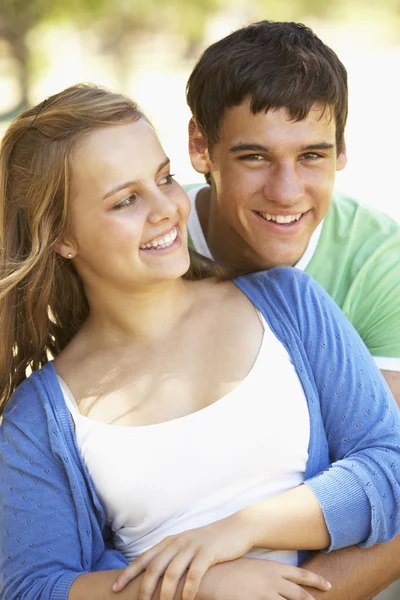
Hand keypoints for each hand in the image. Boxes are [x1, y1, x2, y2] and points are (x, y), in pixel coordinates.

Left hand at [112, 515, 254, 599]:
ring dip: (165, 593)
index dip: (128, 573)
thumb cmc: (210, 542)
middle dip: (144, 588)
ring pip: (172, 572)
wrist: (237, 528)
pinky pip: (194, 574)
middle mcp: (178, 542)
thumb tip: (153, 576)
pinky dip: (188, 590)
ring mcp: (192, 547)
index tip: (115, 588)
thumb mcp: (186, 545)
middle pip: (154, 567)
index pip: (144, 558)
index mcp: (170, 541)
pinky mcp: (208, 553)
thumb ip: (171, 556)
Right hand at [197, 557, 331, 599]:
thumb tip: (274, 579)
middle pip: (300, 595)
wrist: (209, 573)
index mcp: (272, 568)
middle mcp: (273, 580)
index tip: (328, 585)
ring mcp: (265, 594)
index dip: (315, 580)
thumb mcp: (250, 567)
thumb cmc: (227, 568)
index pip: (300, 574)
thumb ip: (264, 573)